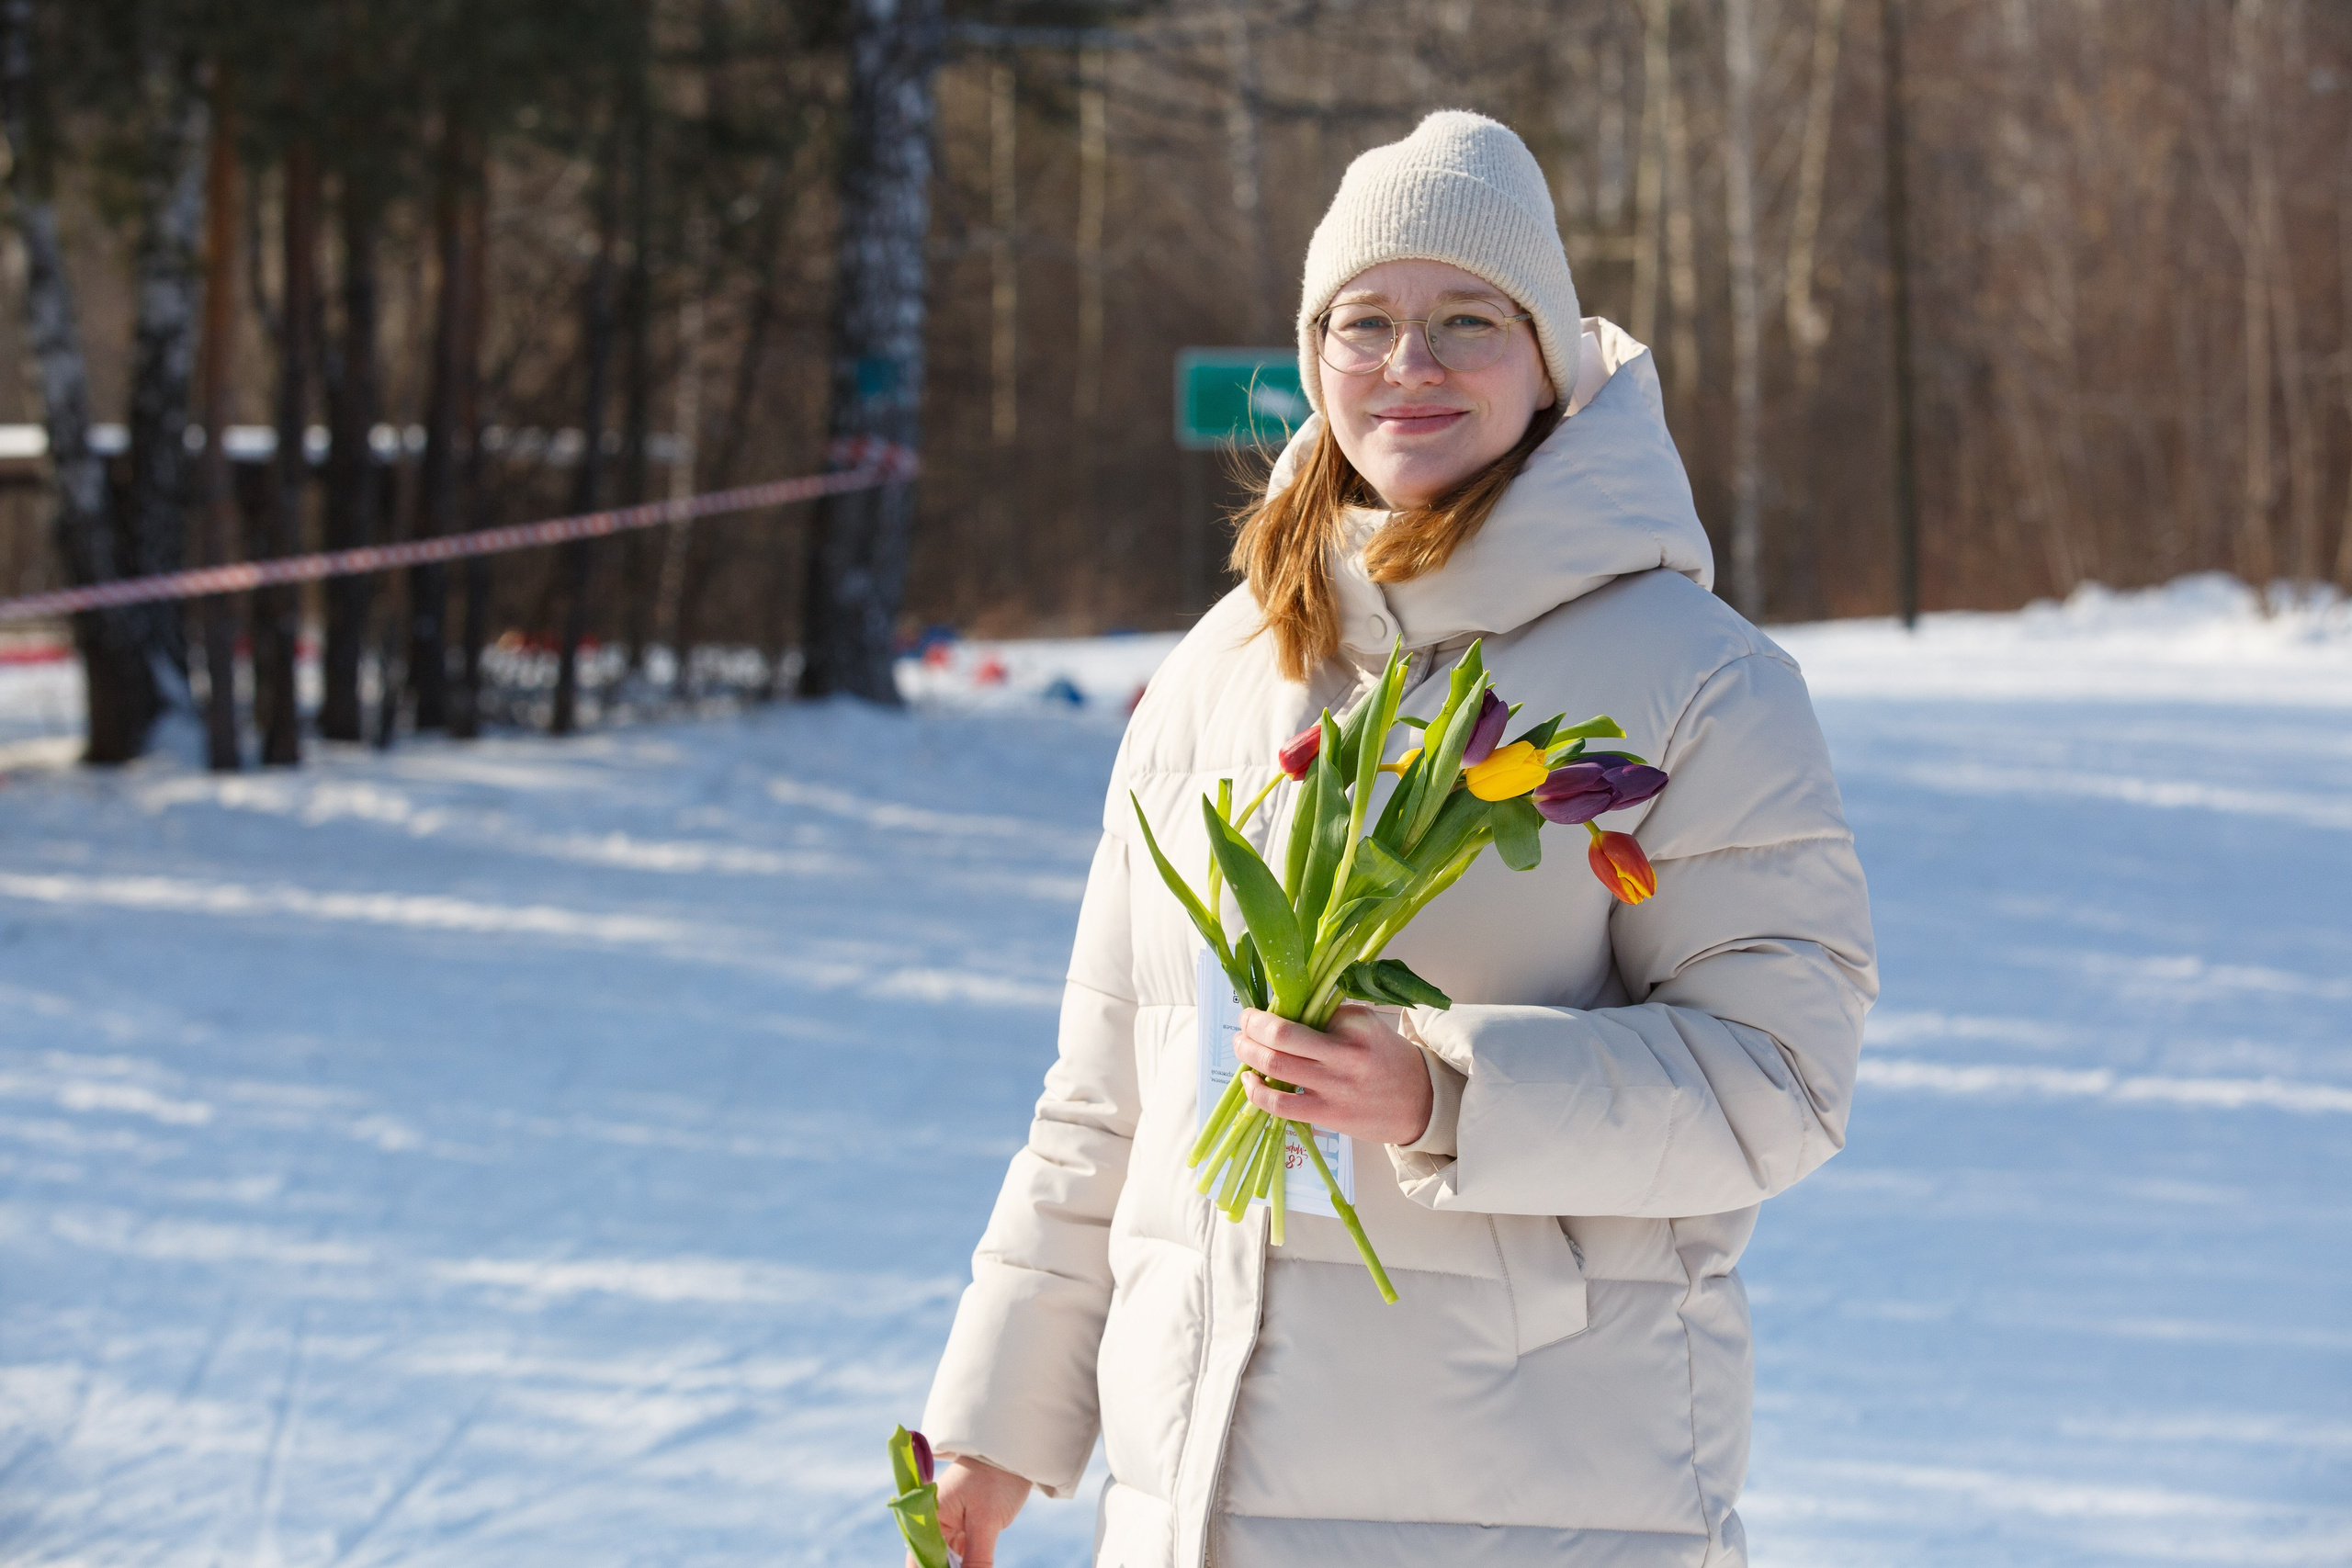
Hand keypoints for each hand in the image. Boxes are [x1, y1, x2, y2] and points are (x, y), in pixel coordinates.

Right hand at [925, 1456, 1029, 1567]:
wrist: (1013, 1454)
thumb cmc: (995, 1478)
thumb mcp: (986, 1521)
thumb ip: (976, 1558)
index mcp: (928, 1514)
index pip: (919, 1556)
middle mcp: (934, 1522)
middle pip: (932, 1560)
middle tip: (972, 1567)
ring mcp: (950, 1525)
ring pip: (948, 1560)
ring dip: (958, 1567)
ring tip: (976, 1566)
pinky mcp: (965, 1528)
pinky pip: (961, 1555)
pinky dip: (968, 1564)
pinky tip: (977, 1567)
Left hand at [1234, 1004, 1433, 1146]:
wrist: (1421, 1102)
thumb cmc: (1387, 1059)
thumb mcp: (1365, 1025)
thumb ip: (1329, 1016)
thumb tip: (1281, 1010)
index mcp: (1354, 1024)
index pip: (1303, 1007)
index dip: (1276, 1006)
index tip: (1264, 1007)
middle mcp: (1345, 1053)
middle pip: (1281, 1034)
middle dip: (1252, 1024)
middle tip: (1244, 1021)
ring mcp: (1335, 1087)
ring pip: (1275, 1065)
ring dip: (1248, 1052)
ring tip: (1241, 1044)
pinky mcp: (1328, 1115)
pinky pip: (1280, 1104)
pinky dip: (1256, 1091)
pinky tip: (1249, 1080)